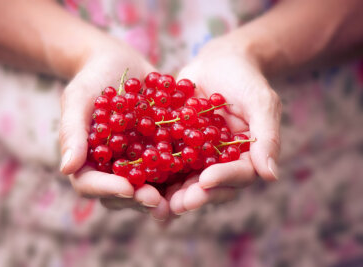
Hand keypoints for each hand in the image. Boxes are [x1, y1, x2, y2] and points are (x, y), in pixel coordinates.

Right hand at [59, 36, 168, 220]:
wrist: (120, 62)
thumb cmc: (92, 78)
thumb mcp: (79, 99)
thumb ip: (72, 132)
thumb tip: (66, 168)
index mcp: (87, 159)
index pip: (90, 183)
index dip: (108, 189)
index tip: (127, 188)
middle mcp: (112, 166)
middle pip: (121, 193)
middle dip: (139, 199)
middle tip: (157, 200)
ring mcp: (136, 161)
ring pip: (147, 186)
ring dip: (162, 195)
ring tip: (178, 199)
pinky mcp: (158, 150)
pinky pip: (168, 166)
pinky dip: (180, 173)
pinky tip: (196, 175)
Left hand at [169, 34, 281, 214]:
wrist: (219, 61)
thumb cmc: (245, 78)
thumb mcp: (261, 102)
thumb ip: (267, 137)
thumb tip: (271, 176)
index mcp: (246, 156)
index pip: (239, 174)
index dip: (223, 179)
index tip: (206, 180)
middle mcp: (221, 162)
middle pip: (210, 185)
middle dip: (195, 195)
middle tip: (178, 204)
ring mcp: (197, 156)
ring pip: (186, 179)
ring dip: (173, 191)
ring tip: (157, 200)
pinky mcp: (177, 145)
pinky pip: (166, 160)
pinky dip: (155, 171)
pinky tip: (139, 179)